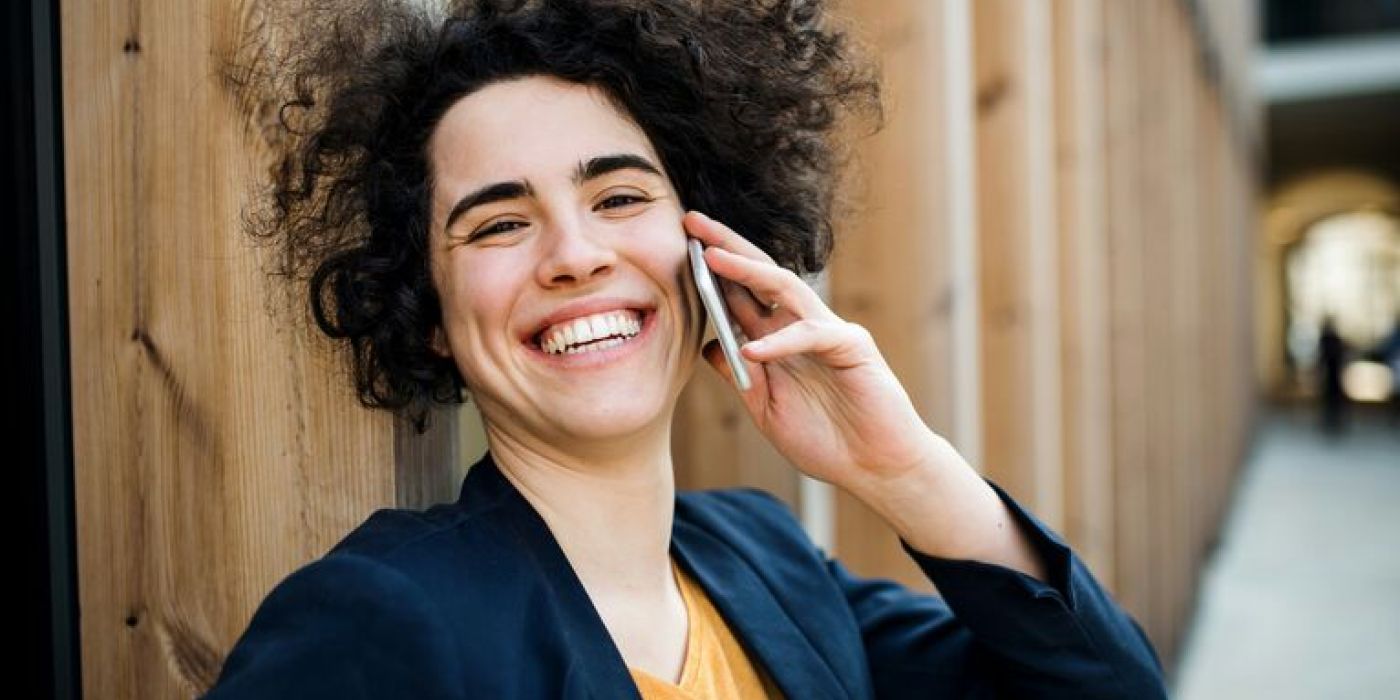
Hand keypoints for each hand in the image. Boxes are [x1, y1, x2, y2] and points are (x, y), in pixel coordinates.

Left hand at [682, 211, 943, 492]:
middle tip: (690, 220)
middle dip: (725, 245)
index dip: (711, 270)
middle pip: (760, 274)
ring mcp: (828, 332)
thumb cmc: (826, 440)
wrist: (874, 467)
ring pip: (786, 288)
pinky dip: (781, 342)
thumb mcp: (765, 409)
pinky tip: (753, 349)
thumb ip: (740, 376)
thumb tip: (707, 344)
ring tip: (711, 257)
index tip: (676, 245)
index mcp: (779, 338)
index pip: (742, 292)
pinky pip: (811, 336)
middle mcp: (801, 326)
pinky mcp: (852, 348)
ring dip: (747, 270)